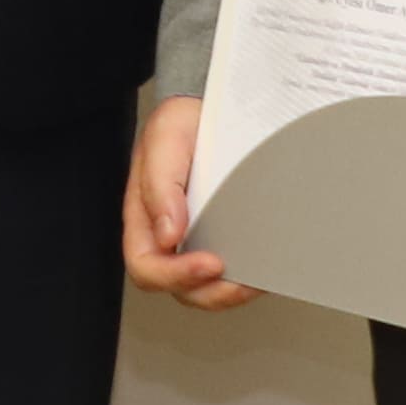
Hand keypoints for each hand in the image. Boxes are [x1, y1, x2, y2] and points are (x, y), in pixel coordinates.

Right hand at [122, 95, 255, 306]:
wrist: (213, 112)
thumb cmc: (183, 125)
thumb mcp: (165, 141)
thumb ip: (160, 186)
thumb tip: (167, 233)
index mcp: (144, 218)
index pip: (146, 265)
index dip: (175, 274)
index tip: (210, 262)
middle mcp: (167, 236)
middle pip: (178, 287)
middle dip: (209, 292)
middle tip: (238, 282)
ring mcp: (196, 240)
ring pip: (205, 288)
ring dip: (229, 291)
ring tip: (254, 280)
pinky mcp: (223, 238)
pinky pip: (230, 272)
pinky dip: (245, 277)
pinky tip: (261, 267)